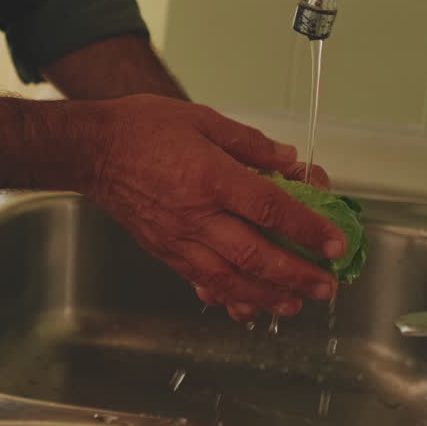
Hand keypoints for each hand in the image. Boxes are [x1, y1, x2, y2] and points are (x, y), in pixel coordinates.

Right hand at [65, 95, 344, 320]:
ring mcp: (179, 237)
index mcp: (211, 176)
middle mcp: (197, 214)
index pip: (270, 208)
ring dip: (266, 295)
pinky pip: (199, 281)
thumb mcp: (202, 119)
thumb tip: (289, 160)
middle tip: (326, 287)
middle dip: (296, 275)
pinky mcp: (164, 250)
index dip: (307, 228)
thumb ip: (249, 143)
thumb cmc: (142, 128)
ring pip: (229, 278)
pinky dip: (226, 297)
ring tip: (294, 305)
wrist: (91, 150)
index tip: (334, 243)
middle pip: (255, 254)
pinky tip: (246, 307)